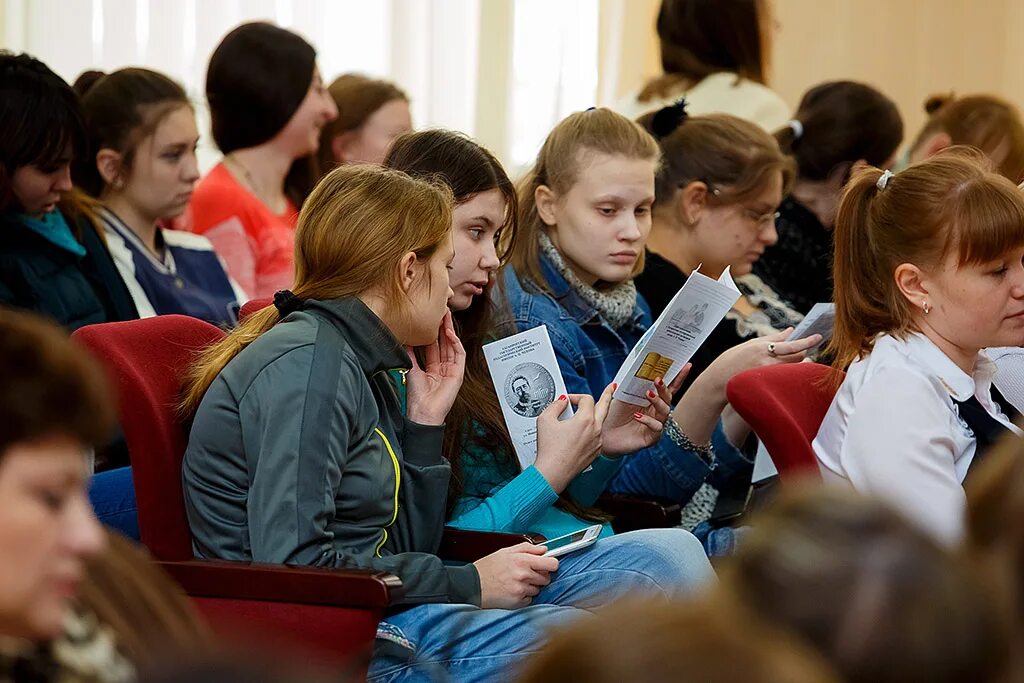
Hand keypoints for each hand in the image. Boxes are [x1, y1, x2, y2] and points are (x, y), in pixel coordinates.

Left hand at [405, 310, 465, 425]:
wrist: (423, 412)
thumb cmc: (416, 396)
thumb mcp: (411, 369)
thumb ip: (409, 354)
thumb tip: (404, 339)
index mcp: (433, 367)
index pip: (434, 345)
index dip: (432, 331)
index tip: (428, 318)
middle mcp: (444, 367)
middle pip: (444, 343)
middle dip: (442, 326)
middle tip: (439, 310)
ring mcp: (452, 370)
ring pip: (452, 345)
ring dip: (449, 330)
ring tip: (445, 316)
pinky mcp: (458, 373)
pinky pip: (459, 354)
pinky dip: (455, 342)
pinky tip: (449, 332)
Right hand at [474, 542, 558, 608]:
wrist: (472, 585)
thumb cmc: (487, 568)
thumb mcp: (506, 551)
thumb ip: (527, 548)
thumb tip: (544, 549)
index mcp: (523, 561)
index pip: (552, 564)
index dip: (551, 564)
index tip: (548, 565)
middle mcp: (524, 576)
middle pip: (546, 578)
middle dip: (539, 576)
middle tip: (526, 573)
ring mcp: (521, 590)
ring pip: (538, 589)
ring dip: (530, 586)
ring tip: (516, 582)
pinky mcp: (518, 602)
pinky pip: (529, 599)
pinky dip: (524, 596)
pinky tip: (512, 590)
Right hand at [534, 389, 612, 491]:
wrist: (553, 473)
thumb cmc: (550, 450)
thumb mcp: (545, 420)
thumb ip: (555, 405)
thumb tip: (562, 401)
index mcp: (585, 420)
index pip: (587, 399)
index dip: (576, 396)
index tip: (566, 401)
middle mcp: (596, 430)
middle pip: (605, 406)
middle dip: (608, 395)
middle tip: (612, 387)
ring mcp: (597, 442)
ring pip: (600, 423)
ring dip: (594, 416)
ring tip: (590, 413)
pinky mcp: (595, 453)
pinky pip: (595, 437)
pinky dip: (589, 432)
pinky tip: (579, 434)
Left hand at [601, 367, 687, 456]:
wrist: (603, 435)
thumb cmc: (613, 415)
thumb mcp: (621, 396)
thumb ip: (630, 384)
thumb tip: (635, 370)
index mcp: (652, 400)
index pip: (668, 387)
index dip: (678, 377)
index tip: (687, 365)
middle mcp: (656, 412)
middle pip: (668, 398)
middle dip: (665, 388)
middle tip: (658, 380)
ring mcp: (656, 424)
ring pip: (665, 411)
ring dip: (658, 401)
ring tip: (648, 394)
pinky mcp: (652, 438)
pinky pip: (656, 427)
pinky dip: (648, 420)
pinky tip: (637, 416)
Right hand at [700, 328, 821, 398]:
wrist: (718, 381)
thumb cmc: (732, 360)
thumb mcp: (750, 344)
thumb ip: (772, 338)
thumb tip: (790, 330)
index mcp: (762, 348)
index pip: (791, 344)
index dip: (807, 341)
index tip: (818, 337)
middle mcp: (767, 361)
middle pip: (796, 357)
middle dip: (804, 352)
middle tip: (807, 348)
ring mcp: (768, 374)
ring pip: (793, 368)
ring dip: (799, 362)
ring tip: (796, 359)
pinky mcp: (768, 384)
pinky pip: (786, 377)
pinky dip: (791, 372)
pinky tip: (788, 371)